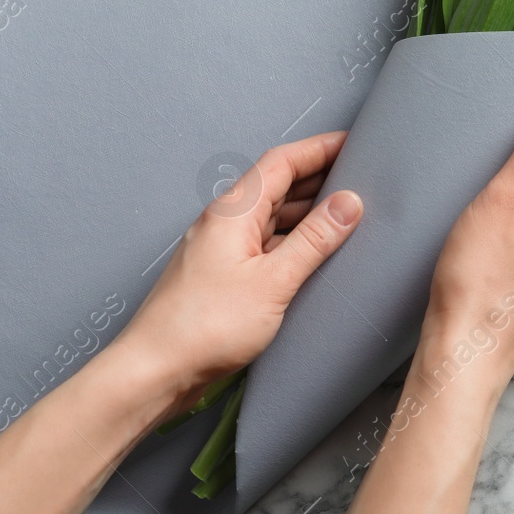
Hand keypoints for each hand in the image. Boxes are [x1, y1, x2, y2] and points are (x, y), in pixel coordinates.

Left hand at [107, 130, 363, 412]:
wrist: (154, 371)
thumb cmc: (203, 328)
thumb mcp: (273, 282)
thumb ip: (314, 240)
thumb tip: (348, 204)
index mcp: (233, 212)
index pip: (282, 162)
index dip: (320, 148)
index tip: (353, 142)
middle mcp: (224, 222)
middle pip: (277, 185)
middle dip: (318, 176)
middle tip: (359, 175)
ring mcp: (221, 248)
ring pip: (271, 215)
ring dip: (307, 210)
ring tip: (345, 212)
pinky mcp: (222, 275)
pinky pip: (263, 243)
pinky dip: (291, 239)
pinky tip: (312, 252)